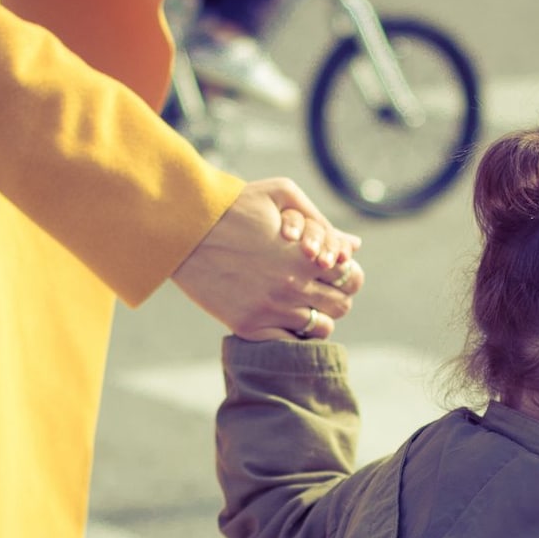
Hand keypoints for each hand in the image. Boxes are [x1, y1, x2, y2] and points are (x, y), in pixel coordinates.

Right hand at [172, 178, 361, 341]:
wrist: (184, 231)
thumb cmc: (232, 207)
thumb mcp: (279, 194)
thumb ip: (320, 220)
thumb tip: (354, 244)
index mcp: (305, 255)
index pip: (351, 277)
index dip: (347, 274)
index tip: (333, 271)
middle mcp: (293, 286)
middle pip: (341, 306)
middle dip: (335, 296)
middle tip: (319, 288)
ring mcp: (272, 310)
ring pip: (320, 328)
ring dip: (316, 317)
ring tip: (300, 304)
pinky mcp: (249, 327)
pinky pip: (289, 343)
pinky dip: (292, 335)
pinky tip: (282, 319)